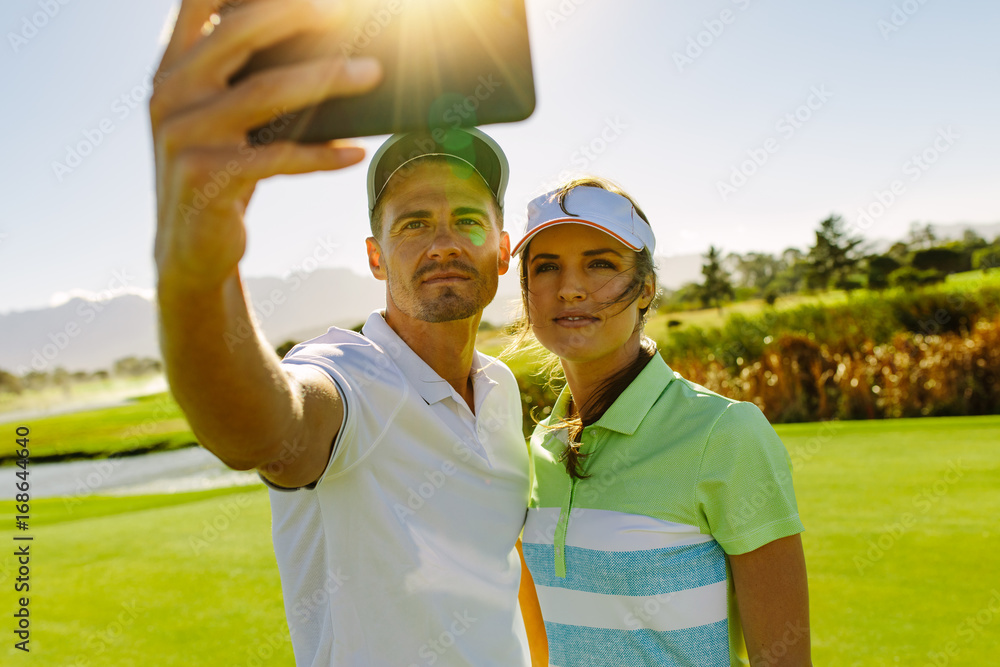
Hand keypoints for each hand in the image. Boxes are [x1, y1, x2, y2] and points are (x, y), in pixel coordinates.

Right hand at [150, 0, 381, 290]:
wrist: (190, 247)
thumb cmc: (223, 171)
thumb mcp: (223, 121)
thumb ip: (244, 80)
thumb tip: (326, 47)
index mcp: (171, 69)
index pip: (198, 2)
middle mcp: (170, 93)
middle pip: (238, 34)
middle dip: (296, 14)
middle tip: (345, 11)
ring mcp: (184, 135)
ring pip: (266, 92)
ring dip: (327, 78)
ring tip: (372, 71)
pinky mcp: (206, 177)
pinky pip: (278, 158)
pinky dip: (322, 156)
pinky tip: (355, 153)